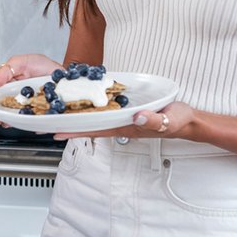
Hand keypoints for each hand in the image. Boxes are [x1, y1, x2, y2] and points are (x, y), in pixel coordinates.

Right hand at [0, 54, 65, 127]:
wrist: (63, 74)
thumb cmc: (42, 66)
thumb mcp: (21, 62)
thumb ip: (5, 71)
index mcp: (8, 85)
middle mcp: (16, 96)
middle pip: (2, 108)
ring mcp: (26, 105)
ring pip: (12, 116)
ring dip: (5, 120)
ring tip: (2, 122)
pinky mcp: (37, 112)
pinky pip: (28, 120)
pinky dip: (23, 123)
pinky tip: (18, 123)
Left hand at [50, 101, 195, 140]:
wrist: (188, 120)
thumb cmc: (178, 121)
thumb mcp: (169, 119)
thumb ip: (154, 120)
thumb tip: (136, 116)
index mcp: (127, 127)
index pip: (96, 129)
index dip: (76, 130)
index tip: (56, 131)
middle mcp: (122, 124)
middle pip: (91, 126)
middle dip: (70, 125)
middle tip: (48, 122)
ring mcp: (124, 119)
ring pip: (97, 119)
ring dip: (79, 117)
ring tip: (59, 114)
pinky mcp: (128, 112)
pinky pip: (107, 111)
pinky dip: (93, 109)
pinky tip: (84, 105)